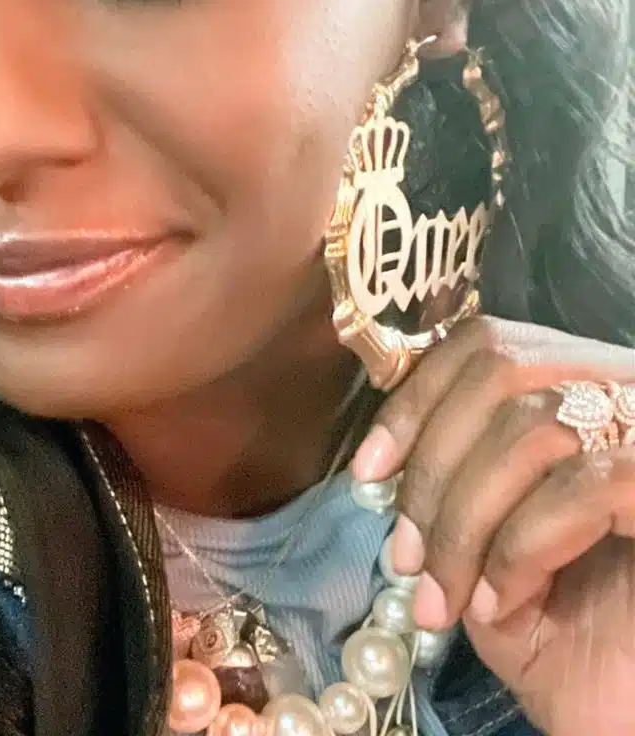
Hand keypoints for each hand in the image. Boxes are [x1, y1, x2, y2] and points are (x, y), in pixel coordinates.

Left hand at [351, 317, 634, 735]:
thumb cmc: (565, 632)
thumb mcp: (484, 546)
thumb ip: (448, 480)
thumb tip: (380, 459)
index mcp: (577, 391)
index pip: (485, 344)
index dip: (415, 399)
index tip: (368, 471)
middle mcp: (624, 392)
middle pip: (500, 371)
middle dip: (431, 469)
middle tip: (403, 555)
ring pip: (532, 426)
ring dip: (464, 520)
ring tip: (444, 594)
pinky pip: (582, 487)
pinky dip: (519, 546)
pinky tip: (501, 602)